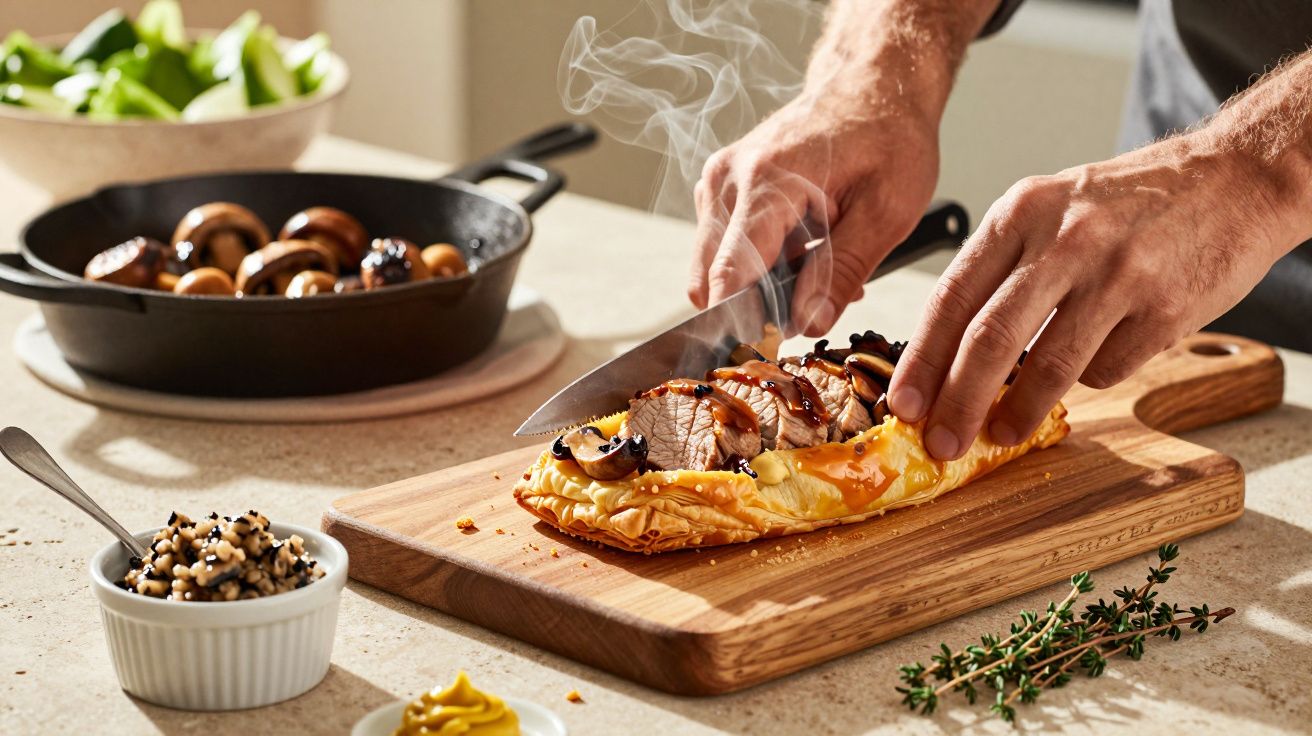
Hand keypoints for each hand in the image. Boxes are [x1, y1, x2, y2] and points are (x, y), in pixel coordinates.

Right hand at [689, 77, 940, 335]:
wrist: (874, 85)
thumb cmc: (888, 138)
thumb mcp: (887, 212)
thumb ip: (843, 271)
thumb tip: (808, 325)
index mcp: (767, 184)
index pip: (730, 275)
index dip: (746, 322)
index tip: (774, 346)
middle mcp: (728, 180)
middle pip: (713, 279)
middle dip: (758, 307)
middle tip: (815, 306)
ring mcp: (719, 182)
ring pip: (716, 268)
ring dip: (761, 285)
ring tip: (818, 270)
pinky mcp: (721, 187)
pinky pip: (724, 247)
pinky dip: (759, 263)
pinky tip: (804, 254)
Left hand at [889, 134, 1303, 459]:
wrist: (1236, 179)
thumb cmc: (1129, 204)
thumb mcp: (1050, 209)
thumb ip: (1001, 268)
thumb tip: (947, 353)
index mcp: (1021, 212)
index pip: (952, 296)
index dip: (922, 359)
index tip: (903, 403)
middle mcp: (1065, 240)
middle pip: (989, 338)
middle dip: (957, 401)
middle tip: (940, 441)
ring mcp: (1118, 275)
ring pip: (1047, 365)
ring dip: (1017, 412)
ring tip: (1000, 434)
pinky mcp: (1165, 310)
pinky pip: (1107, 369)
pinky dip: (1090, 380)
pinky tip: (1094, 361)